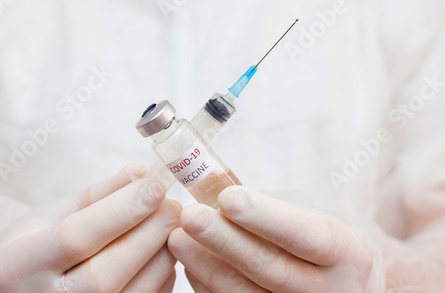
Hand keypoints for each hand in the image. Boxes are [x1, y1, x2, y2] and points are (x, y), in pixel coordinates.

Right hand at [0, 163, 180, 292]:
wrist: (19, 292)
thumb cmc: (32, 251)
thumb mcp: (49, 217)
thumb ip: (95, 196)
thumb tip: (139, 172)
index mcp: (17, 265)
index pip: (75, 238)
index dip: (120, 212)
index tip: (154, 186)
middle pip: (105, 273)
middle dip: (148, 234)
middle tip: (173, 206)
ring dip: (161, 256)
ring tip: (173, 226)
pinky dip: (161, 277)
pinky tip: (165, 252)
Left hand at [168, 186, 373, 292]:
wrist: (342, 278)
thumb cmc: (317, 236)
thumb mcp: (308, 212)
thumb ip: (268, 208)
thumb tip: (210, 194)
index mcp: (347, 252)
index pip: (305, 235)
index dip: (265, 217)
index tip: (227, 197)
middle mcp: (331, 290)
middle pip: (271, 269)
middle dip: (224, 241)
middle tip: (190, 217)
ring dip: (206, 266)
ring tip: (178, 238)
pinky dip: (207, 286)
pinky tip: (191, 262)